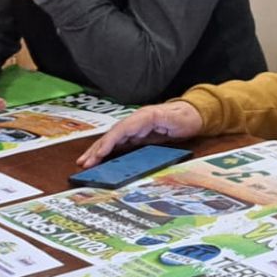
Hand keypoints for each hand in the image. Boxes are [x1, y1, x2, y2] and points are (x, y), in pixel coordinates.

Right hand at [77, 101, 202, 167]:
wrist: (192, 114)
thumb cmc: (185, 117)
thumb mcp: (176, 119)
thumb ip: (162, 122)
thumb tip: (147, 125)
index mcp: (143, 117)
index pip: (121, 130)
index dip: (109, 142)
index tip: (99, 154)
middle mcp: (135, 122)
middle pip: (112, 136)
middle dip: (96, 149)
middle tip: (84, 163)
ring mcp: (134, 128)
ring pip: (112, 140)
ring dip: (97, 152)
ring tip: (84, 163)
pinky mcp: (136, 135)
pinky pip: (118, 144)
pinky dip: (107, 151)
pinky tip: (98, 159)